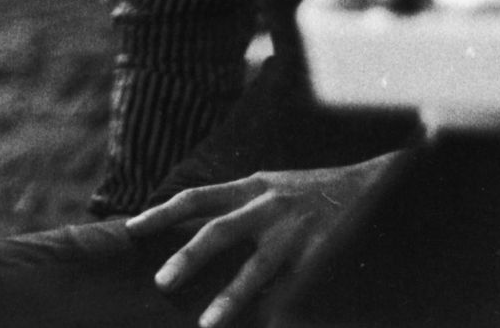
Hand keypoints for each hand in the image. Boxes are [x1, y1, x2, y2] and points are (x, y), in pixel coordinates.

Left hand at [127, 155, 400, 327]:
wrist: (369, 186)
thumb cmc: (310, 193)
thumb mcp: (269, 188)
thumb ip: (236, 206)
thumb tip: (193, 227)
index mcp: (251, 186)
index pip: (196, 198)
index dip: (162, 213)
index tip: (131, 230)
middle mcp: (268, 206)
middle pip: (218, 231)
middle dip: (187, 257)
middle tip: (161, 282)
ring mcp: (293, 234)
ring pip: (255, 270)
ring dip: (229, 299)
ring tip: (207, 325)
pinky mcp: (318, 258)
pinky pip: (290, 292)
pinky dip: (273, 312)